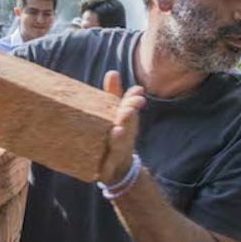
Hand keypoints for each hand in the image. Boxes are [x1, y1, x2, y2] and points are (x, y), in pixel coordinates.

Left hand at [97, 71, 145, 185]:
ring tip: (117, 130)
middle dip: (129, 116)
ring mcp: (119, 153)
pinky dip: (107, 168)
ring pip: (120, 146)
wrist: (118, 170)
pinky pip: (107, 169)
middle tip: (128, 108)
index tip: (137, 91)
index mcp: (127, 122)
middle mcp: (126, 137)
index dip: (134, 100)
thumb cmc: (116, 135)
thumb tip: (112, 72)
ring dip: (120, 138)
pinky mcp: (108, 170)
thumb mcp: (114, 115)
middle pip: (129, 126)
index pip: (131, 109)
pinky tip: (103, 169)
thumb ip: (113, 95)